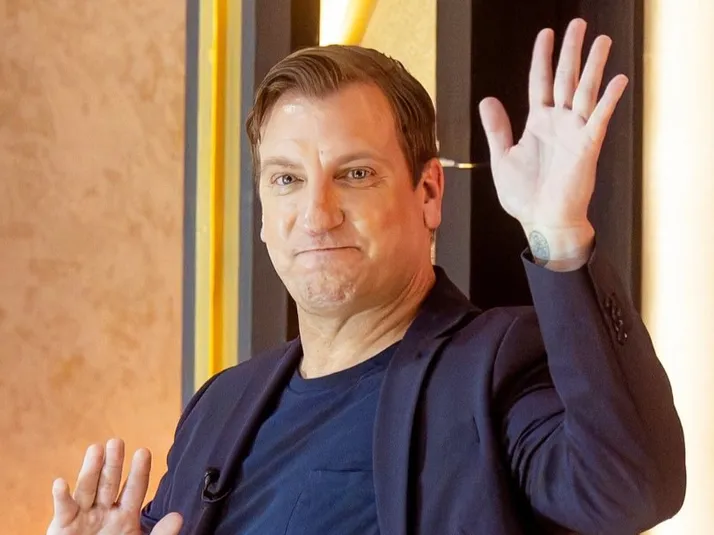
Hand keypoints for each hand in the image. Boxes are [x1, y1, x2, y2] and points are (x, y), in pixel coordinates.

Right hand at [47, 439, 181, 534]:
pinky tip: (61, 483)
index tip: (143, 451)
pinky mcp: (63, 526)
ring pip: (88, 490)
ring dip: (90, 470)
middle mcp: (104, 511)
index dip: (139, 471)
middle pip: (110, 483)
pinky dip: (61, 497)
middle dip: (113, 463)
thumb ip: (160, 534)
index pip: (135, 489)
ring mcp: (83, 517)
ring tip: (95, 449)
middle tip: (116, 442)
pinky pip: (63, 510)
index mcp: (126, 515)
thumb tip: (178, 517)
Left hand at [479, 18, 627, 267]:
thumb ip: (497, 129)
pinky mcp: (586, 147)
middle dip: (571, 52)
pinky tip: (618, 79)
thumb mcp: (503, 158)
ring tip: (602, 40)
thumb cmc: (524, 195)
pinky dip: (608, 100)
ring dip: (593, 66)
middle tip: (578, 24)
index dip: (542, 58)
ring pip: (584, 92)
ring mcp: (574, 133)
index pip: (539, 82)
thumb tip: (488, 99)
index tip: (547, 33)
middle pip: (565, 79)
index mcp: (537, 123)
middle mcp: (557, 123)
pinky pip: (599, 119)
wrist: (541, 221)